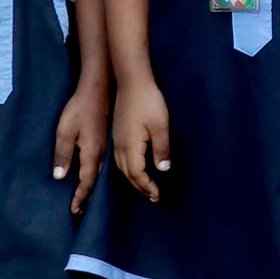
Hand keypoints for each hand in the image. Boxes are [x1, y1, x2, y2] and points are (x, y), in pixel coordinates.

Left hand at [53, 80, 109, 213]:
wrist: (98, 89)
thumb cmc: (79, 109)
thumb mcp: (65, 132)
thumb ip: (63, 155)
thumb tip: (60, 177)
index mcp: (92, 153)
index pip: (86, 182)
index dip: (80, 197)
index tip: (74, 211)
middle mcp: (101, 153)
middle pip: (95, 181)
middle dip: (87, 197)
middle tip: (80, 211)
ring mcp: (105, 146)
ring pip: (99, 173)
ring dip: (92, 187)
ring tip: (86, 198)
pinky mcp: (105, 140)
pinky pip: (101, 164)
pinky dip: (96, 175)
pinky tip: (93, 175)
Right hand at [114, 74, 172, 201]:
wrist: (132, 82)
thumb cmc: (148, 102)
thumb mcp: (160, 126)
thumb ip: (162, 149)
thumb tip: (162, 170)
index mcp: (130, 146)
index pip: (137, 174)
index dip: (147, 187)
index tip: (157, 196)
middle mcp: (120, 146)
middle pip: (128, 174)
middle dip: (140, 187)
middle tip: (152, 196)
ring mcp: (117, 139)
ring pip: (122, 167)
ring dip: (133, 178)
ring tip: (144, 186)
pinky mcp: (118, 133)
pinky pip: (119, 158)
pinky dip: (128, 168)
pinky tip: (134, 167)